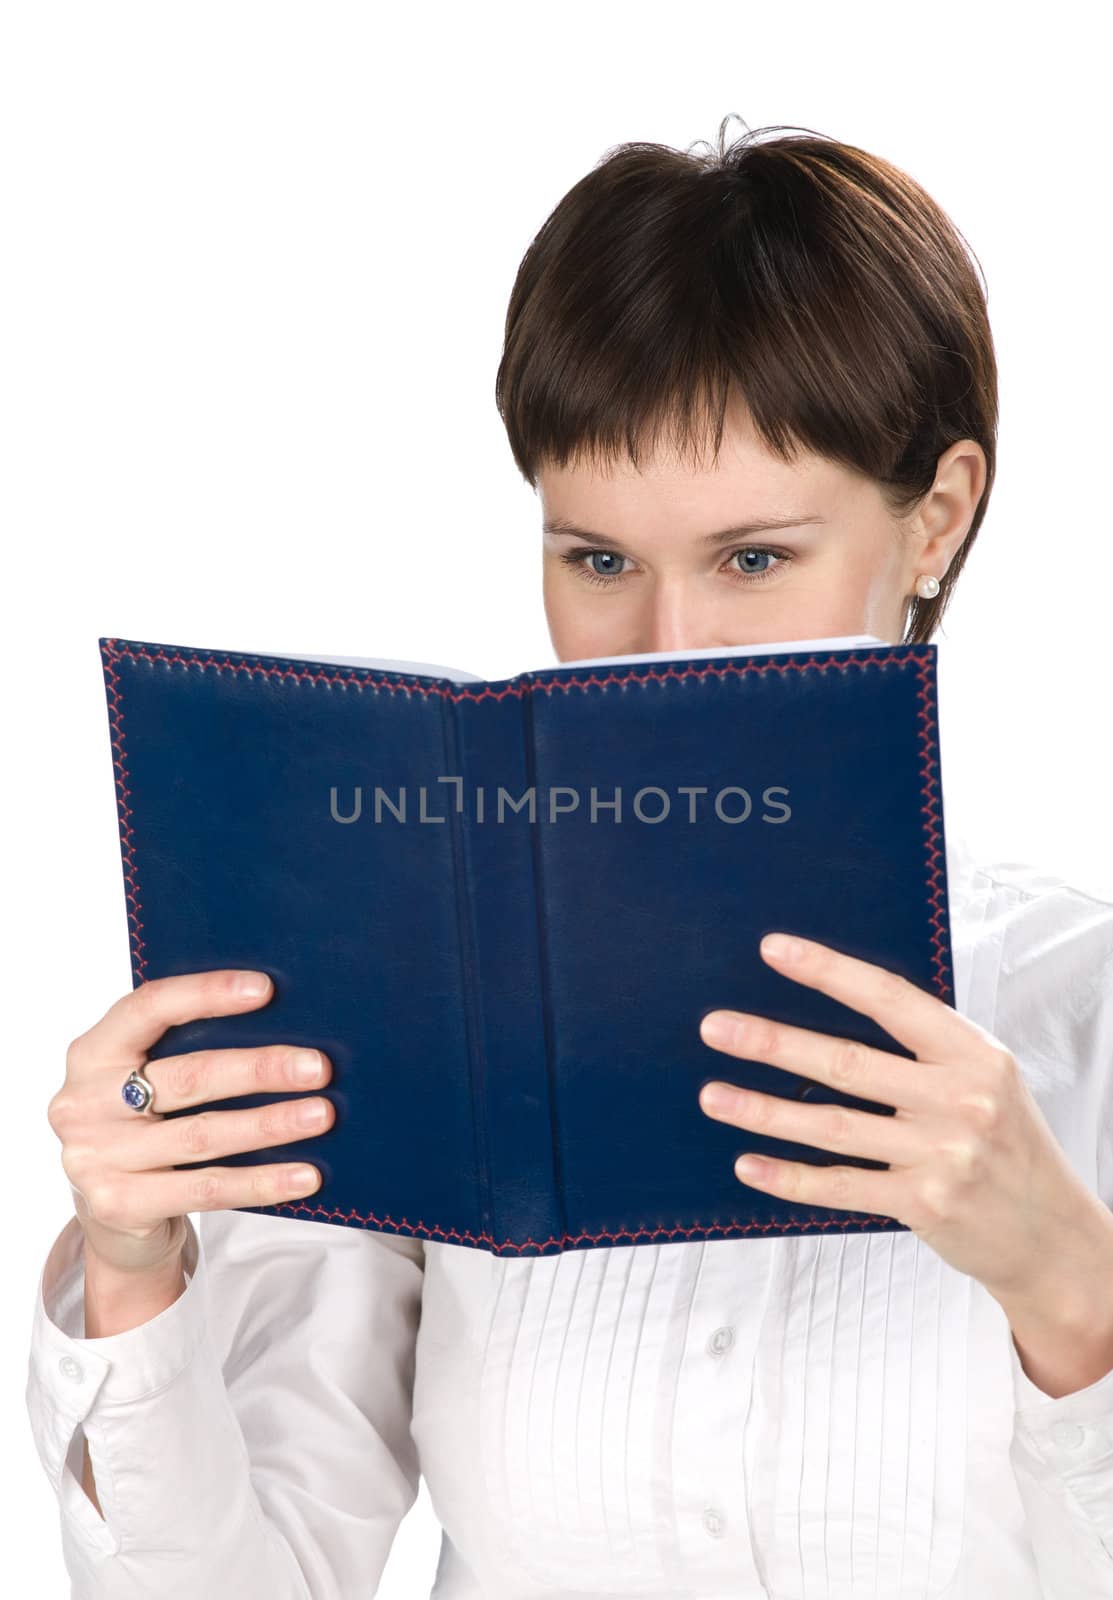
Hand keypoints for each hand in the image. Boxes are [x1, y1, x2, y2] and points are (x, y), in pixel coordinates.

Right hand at [48, 970, 334, 1274]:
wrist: (114, 1214)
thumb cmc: (146, 1125)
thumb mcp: (149, 1078)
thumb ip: (188, 1048)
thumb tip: (287, 1023)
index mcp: (93, 1053)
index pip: (148, 1008)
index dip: (205, 994)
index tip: (265, 989)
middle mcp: (84, 1103)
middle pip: (187, 1077)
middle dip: (260, 1069)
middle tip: (318, 1067)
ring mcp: (96, 1159)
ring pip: (202, 1135)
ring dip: (270, 1124)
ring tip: (321, 1115)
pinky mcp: (120, 1207)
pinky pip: (206, 1189)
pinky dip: (262, 1181)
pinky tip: (305, 1175)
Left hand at [696, 931, 1104, 1304]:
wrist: (1052, 1235)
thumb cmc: (1005, 1144)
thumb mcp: (984, 1078)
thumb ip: (924, 1048)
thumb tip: (836, 1002)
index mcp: (972, 1054)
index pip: (889, 998)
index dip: (828, 971)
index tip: (774, 949)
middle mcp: (960, 1099)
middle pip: (847, 1062)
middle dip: (773, 1042)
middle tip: (717, 1027)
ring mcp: (942, 1154)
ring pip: (832, 1125)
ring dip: (763, 1110)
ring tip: (714, 1095)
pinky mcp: (924, 1204)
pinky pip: (840, 1185)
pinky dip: (788, 1176)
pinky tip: (747, 1163)